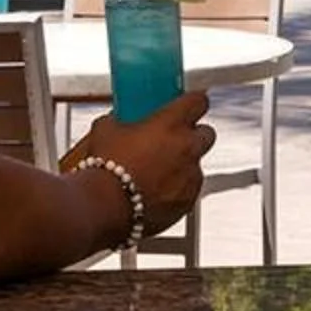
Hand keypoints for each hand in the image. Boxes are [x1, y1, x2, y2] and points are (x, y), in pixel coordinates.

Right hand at [66, 90, 214, 229]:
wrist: (103, 208)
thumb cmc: (105, 169)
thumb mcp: (105, 131)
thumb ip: (117, 121)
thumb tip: (115, 121)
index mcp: (172, 123)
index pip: (198, 101)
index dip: (193, 103)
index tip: (187, 105)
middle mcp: (188, 147)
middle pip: (206, 133)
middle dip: (194, 136)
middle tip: (173, 141)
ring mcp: (191, 176)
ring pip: (197, 165)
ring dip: (183, 166)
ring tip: (157, 173)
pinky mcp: (187, 202)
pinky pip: (189, 192)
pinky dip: (178, 192)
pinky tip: (156, 194)